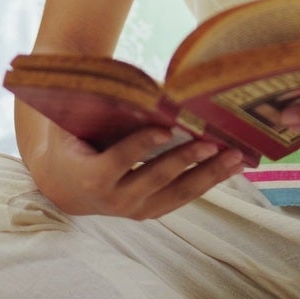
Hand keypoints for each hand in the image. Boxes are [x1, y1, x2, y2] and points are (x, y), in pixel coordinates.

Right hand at [28, 122, 244, 220]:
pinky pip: (182, 197)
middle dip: (186, 159)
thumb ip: (104, 108)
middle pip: (155, 178)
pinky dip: (207, 181)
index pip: (119, 159)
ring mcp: (134, 210)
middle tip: (213, 143)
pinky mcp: (150, 212)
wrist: (64, 185)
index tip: (167, 128)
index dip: (141, 144)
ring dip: (209, 175)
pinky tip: (231, 167)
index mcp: (91, 176)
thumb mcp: (79, 125)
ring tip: (235, 157)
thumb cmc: (76, 141)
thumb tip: (148, 86)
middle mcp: (114, 200)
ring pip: (177, 193)